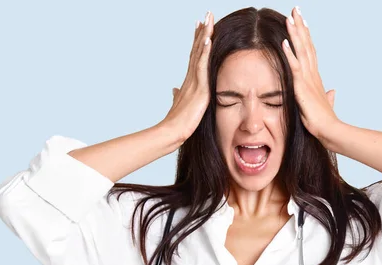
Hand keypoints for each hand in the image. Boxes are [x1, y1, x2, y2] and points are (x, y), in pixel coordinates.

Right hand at [159, 11, 213, 142]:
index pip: (194, 56)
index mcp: (189, 81)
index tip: (200, 26)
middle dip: (202, 31)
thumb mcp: (179, 105)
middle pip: (197, 49)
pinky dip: (204, 52)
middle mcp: (190, 77)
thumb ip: (177, 95)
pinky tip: (207, 39)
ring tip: (208, 19)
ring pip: (199, 53)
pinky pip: (202, 66)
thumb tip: (173, 90)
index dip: (197, 40)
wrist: (173, 131)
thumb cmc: (177, 122)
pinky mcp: (198, 88)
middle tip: (206, 15)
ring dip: (204, 35)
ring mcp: (194, 81)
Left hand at [282, 6, 338, 142]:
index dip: (306, 36)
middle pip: (306, 44)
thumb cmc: (325, 121)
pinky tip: (284, 42)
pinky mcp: (302, 87)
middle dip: (300, 26)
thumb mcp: (325, 105)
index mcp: (315, 77)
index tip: (302, 22)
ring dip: (295, 33)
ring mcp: (308, 79)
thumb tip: (333, 92)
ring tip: (290, 17)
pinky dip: (290, 54)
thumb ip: (328, 96)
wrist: (329, 130)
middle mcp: (312, 74)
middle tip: (296, 10)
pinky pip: (295, 67)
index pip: (310, 51)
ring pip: (301, 50)